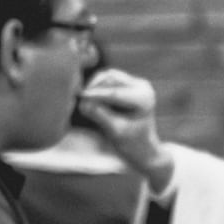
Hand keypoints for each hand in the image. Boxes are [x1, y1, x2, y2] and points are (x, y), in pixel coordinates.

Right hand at [77, 69, 173, 190]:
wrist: (143, 147)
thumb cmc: (131, 143)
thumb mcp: (115, 132)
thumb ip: (100, 116)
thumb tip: (83, 103)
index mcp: (144, 99)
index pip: (115, 93)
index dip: (95, 94)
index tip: (79, 97)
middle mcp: (142, 87)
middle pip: (111, 78)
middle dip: (94, 88)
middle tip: (80, 102)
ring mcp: (136, 84)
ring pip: (108, 77)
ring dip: (95, 87)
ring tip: (86, 103)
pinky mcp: (129, 84)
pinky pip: (108, 80)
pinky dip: (98, 88)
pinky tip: (92, 100)